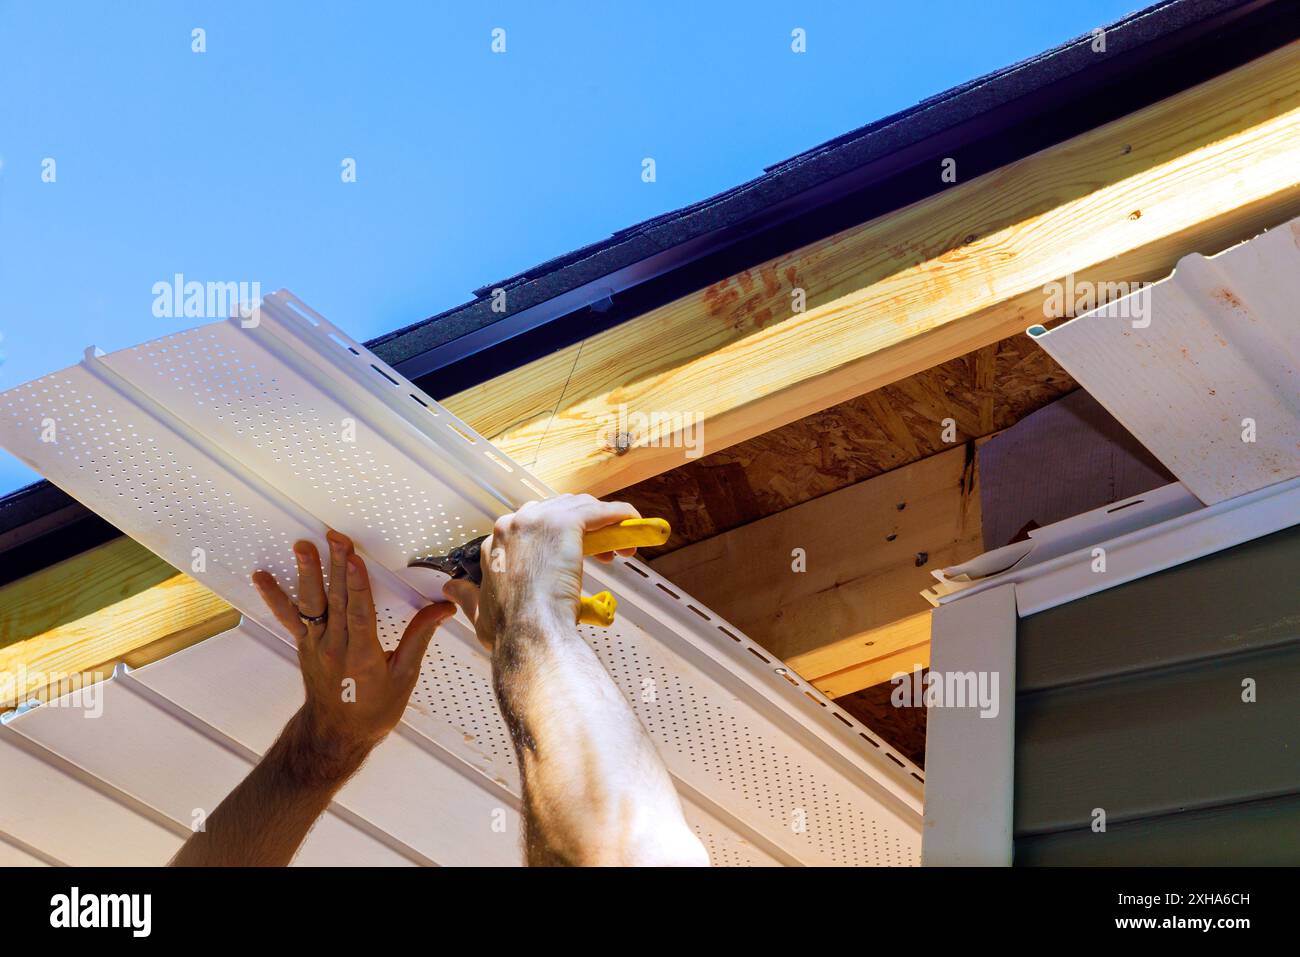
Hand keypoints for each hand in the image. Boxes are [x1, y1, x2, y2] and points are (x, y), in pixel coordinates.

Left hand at [252, 530, 454, 766]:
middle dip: (336, 565)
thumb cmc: (372, 710)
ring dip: (307, 573)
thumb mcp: (404, 677)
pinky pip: (289, 617)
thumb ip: (419, 638)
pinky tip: (262, 577)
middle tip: (335, 538)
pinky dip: (274, 596)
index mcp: (362, 655)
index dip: (357, 585)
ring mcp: (316, 644)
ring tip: (302, 547)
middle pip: (336, 599)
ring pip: (310, 603)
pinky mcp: (304, 645)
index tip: (354, 559)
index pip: (360, 613)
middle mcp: (335, 647)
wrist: (336, 734)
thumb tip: (442, 609)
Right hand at [443, 494, 639, 651]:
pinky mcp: (566, 523)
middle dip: (581, 529)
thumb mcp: (478, 613)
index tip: (571, 559)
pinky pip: (601, 511)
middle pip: (557, 511)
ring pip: (580, 508)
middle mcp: (514, 524)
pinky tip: (633, 523)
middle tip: (601, 555)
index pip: (532, 527)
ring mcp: (539, 520)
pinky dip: (619, 515)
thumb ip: (466, 597)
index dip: (556, 540)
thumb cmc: (510, 631)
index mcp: (496, 543)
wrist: (530, 634)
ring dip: (603, 524)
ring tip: (620, 545)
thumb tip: (451, 590)